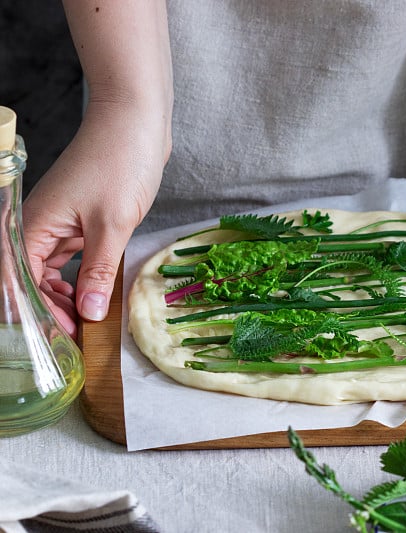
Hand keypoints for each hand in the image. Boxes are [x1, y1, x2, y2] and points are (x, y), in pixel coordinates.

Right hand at [21, 0, 171, 333]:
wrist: (136, 120)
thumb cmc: (120, 163)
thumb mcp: (112, 225)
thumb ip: (97, 272)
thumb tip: (87, 314)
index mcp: (33, 225)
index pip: (19, 282)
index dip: (37, 315)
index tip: (60, 340)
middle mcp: (39, 225)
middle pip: (32, 280)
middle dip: (51, 310)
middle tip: (79, 338)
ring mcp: (60, 221)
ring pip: (52, 271)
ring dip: (67, 296)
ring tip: (89, 321)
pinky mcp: (81, 219)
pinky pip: (72, 257)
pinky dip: (82, 277)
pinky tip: (97, 292)